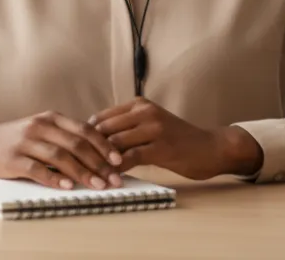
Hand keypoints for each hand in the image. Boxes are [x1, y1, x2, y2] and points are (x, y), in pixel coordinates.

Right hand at [0, 112, 124, 190]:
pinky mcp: (12, 158)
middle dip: (98, 163)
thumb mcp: (42, 130)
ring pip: (59, 156)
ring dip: (81, 173)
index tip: (119, 160)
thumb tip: (100, 155)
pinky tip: (67, 187)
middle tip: (114, 179)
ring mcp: (25, 141)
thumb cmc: (17, 139)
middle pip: (76, 144)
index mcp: (51, 118)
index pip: (84, 130)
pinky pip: (37, 169)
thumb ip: (65, 138)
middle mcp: (40, 126)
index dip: (104, 145)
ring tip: (97, 186)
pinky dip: (54, 179)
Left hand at [90, 97, 262, 179]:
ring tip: (87, 175)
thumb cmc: (178, 140)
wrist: (211, 147)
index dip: (85, 136)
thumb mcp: (150, 126)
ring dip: (100, 161)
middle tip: (74, 167)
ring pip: (115, 143)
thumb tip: (94, 143)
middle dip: (88, 149)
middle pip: (104, 129)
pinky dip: (117, 169)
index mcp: (138, 105)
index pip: (101, 118)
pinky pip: (131, 157)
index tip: (73, 152)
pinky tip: (109, 179)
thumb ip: (127, 130)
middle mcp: (144, 111)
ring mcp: (153, 128)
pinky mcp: (161, 146)